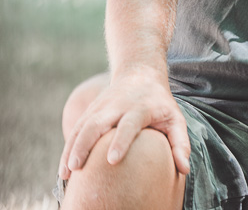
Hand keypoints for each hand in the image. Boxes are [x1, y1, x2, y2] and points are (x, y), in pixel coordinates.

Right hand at [59, 68, 189, 179]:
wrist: (140, 73)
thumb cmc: (160, 103)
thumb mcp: (176, 118)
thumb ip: (180, 144)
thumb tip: (185, 170)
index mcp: (140, 108)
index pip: (128, 124)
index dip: (120, 141)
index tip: (112, 160)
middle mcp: (117, 105)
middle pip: (97, 124)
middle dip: (85, 145)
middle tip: (77, 168)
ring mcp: (100, 106)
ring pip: (81, 126)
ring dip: (71, 149)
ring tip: (65, 174)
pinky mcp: (90, 110)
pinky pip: (75, 129)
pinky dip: (68, 147)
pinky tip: (63, 168)